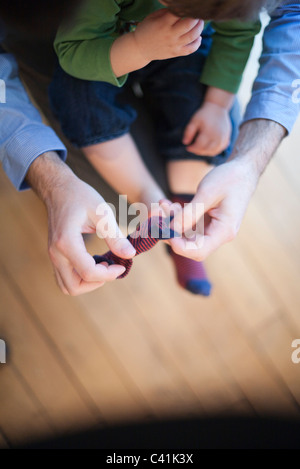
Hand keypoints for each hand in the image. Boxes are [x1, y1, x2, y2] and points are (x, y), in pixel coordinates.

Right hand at [26, 152, 135, 295]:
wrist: (59, 188)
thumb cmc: (80, 196)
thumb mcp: (102, 213)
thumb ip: (115, 236)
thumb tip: (130, 255)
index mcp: (67, 242)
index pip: (88, 272)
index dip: (109, 274)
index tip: (123, 265)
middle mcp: (56, 253)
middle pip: (73, 287)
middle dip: (96, 283)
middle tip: (111, 268)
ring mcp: (53, 256)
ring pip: (67, 286)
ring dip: (87, 283)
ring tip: (104, 267)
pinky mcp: (56, 255)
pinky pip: (65, 278)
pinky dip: (80, 278)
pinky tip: (95, 263)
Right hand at [133, 9, 202, 61]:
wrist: (140, 49)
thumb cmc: (146, 29)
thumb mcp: (153, 17)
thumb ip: (167, 12)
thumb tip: (181, 8)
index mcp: (163, 23)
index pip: (181, 12)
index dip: (188, 8)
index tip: (191, 7)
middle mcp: (170, 35)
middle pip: (190, 24)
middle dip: (197, 17)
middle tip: (198, 14)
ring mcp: (174, 45)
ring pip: (193, 36)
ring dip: (199, 28)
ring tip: (199, 23)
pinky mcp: (175, 53)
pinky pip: (191, 49)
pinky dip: (197, 43)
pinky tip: (198, 37)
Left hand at [165, 158, 257, 259]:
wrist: (243, 169)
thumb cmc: (230, 179)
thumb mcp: (206, 193)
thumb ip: (188, 213)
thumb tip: (171, 230)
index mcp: (224, 231)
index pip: (199, 251)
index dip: (179, 246)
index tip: (165, 232)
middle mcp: (220, 234)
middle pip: (190, 245)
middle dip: (172, 232)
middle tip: (158, 215)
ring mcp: (214, 229)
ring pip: (187, 235)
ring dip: (173, 222)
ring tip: (164, 205)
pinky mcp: (208, 222)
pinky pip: (190, 225)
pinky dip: (179, 217)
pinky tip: (169, 204)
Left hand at [183, 101, 231, 155]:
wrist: (218, 107)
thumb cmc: (204, 114)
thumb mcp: (194, 121)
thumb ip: (188, 132)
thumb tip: (185, 143)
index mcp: (208, 133)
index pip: (199, 147)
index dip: (192, 148)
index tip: (188, 147)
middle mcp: (217, 137)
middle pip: (206, 151)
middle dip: (198, 151)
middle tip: (193, 148)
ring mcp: (223, 139)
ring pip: (213, 152)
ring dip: (205, 152)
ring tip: (200, 148)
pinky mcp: (226, 139)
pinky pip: (219, 150)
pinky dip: (213, 151)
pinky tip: (208, 148)